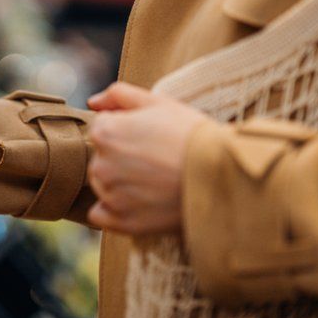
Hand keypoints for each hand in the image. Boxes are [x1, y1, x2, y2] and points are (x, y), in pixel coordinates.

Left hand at [84, 82, 208, 234]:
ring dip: (120, 184)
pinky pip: (102, 215)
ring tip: (155, 181)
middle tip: (156, 161)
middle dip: (121, 158)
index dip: (128, 131)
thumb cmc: (192, 135)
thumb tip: (93, 102)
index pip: (103, 130)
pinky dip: (115, 210)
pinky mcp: (122, 222)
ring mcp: (110, 196)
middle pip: (101, 159)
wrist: (223, 175)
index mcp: (105, 133)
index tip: (151, 138)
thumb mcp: (158, 102)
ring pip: (103, 186)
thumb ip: (119, 95)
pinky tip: (139, 203)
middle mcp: (100, 165)